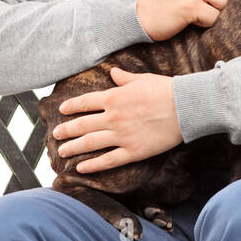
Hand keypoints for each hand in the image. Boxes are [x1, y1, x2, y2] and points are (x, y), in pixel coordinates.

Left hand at [52, 66, 182, 172]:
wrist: (185, 107)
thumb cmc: (166, 90)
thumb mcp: (142, 79)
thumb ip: (124, 78)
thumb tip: (113, 72)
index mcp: (114, 97)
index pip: (85, 102)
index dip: (71, 106)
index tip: (61, 110)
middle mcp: (113, 117)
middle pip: (82, 125)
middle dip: (66, 130)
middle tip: (55, 135)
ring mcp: (121, 136)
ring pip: (90, 143)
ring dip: (73, 148)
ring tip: (62, 152)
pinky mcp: (133, 151)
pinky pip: (108, 160)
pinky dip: (93, 165)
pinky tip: (81, 168)